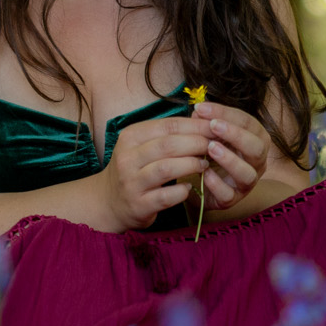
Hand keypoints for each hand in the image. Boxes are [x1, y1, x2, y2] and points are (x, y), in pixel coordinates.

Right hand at [101, 116, 211, 230]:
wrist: (109, 201)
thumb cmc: (133, 169)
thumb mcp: (141, 145)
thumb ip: (167, 134)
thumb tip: (203, 121)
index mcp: (130, 137)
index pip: (168, 125)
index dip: (196, 125)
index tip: (215, 127)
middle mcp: (127, 158)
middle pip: (168, 144)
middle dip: (197, 143)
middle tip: (213, 146)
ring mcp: (131, 182)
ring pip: (166, 168)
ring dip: (191, 165)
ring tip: (204, 165)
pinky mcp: (138, 205)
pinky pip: (166, 196)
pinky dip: (182, 191)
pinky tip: (188, 187)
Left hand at [190, 101, 272, 208]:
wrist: (201, 185)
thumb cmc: (211, 153)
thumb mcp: (209, 134)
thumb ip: (206, 123)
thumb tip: (199, 111)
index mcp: (255, 139)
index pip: (247, 123)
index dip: (226, 113)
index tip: (202, 107)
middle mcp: (257, 161)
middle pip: (256, 147)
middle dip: (236, 135)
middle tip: (213, 126)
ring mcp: (247, 182)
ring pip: (247, 173)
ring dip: (230, 160)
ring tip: (210, 148)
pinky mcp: (232, 199)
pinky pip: (229, 194)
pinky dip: (217, 184)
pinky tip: (204, 174)